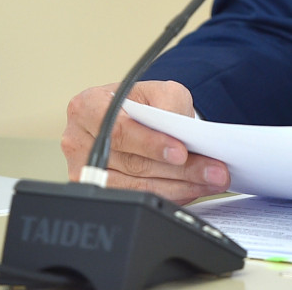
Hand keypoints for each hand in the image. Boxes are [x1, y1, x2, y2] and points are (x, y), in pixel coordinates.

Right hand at [61, 80, 229, 202]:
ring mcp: (84, 170)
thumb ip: (168, 104)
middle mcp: (79, 140)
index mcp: (88, 107)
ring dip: (179, 187)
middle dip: (178, 170)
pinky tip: (190, 190)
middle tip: (212, 171)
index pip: (119, 129)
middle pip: (131, 163)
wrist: (136, 117)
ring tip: (210, 181)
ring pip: (136, 187)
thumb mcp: (159, 91)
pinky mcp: (98, 191)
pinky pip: (136, 199)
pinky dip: (168, 195)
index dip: (150, 144)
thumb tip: (176, 131)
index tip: (181, 152)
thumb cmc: (142, 103)